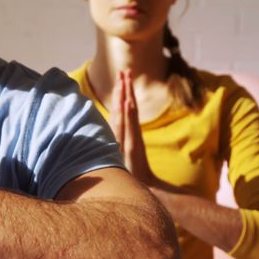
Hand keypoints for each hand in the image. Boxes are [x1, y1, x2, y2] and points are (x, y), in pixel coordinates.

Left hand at [108, 70, 156, 185]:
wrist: (146, 189)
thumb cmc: (135, 175)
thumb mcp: (124, 158)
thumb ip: (121, 146)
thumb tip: (113, 138)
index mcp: (129, 135)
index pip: (126, 110)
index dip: (123, 94)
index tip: (122, 77)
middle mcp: (130, 134)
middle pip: (128, 107)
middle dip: (125, 88)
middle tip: (125, 69)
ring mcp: (131, 139)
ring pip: (128, 114)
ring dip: (127, 95)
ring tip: (126, 79)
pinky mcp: (132, 147)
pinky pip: (131, 127)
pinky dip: (129, 114)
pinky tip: (128, 101)